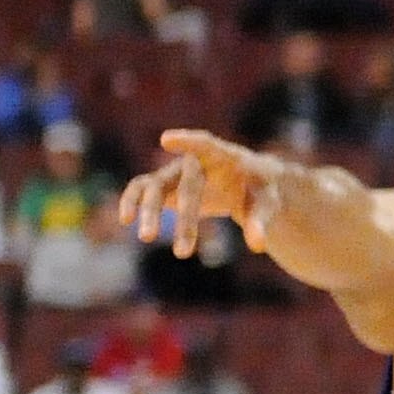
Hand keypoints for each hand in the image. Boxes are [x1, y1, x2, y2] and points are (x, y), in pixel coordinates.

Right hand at [119, 130, 282, 256]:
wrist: (248, 183)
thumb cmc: (260, 189)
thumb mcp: (267, 203)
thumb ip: (261, 221)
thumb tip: (257, 245)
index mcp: (225, 157)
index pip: (207, 145)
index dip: (188, 142)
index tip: (167, 139)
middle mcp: (194, 161)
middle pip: (187, 184)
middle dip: (186, 218)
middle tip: (184, 253)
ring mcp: (176, 172)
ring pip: (156, 187)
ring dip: (150, 211)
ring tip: (146, 239)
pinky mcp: (164, 185)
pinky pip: (140, 188)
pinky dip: (131, 201)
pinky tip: (125, 220)